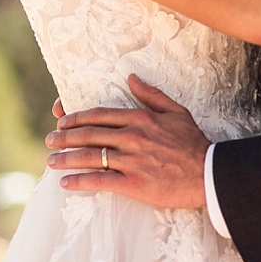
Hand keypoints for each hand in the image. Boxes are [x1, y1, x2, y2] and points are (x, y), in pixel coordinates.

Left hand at [44, 75, 209, 207]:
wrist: (211, 174)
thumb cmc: (194, 143)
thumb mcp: (176, 112)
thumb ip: (151, 94)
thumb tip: (130, 77)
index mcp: (139, 118)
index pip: (98, 115)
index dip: (75, 117)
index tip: (61, 120)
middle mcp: (131, 137)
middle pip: (88, 135)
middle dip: (64, 137)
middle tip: (49, 140)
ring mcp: (131, 161)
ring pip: (90, 157)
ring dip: (66, 158)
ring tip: (51, 160)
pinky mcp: (134, 184)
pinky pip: (100, 181)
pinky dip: (80, 181)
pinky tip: (66, 183)